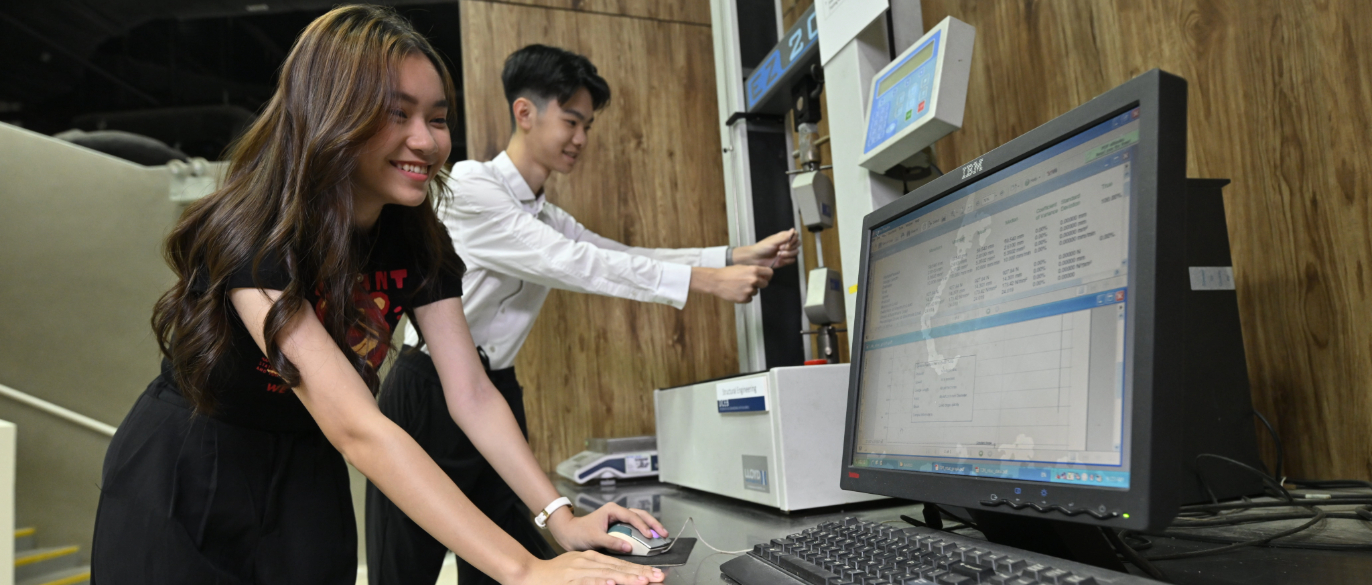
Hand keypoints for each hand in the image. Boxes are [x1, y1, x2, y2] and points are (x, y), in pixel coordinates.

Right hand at [518, 550, 664, 584]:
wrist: (529, 573)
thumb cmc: (555, 575)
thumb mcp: (579, 569)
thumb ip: (599, 573)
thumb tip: (617, 579)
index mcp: (592, 558)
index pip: (620, 564)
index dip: (639, 569)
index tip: (656, 574)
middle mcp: (587, 562)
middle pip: (618, 568)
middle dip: (640, 573)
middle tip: (658, 577)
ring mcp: (578, 570)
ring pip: (607, 574)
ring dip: (626, 578)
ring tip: (642, 581)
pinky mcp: (569, 580)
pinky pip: (587, 581)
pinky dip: (600, 582)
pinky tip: (612, 583)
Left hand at [545, 503, 669, 552]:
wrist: (570, 533)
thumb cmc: (580, 533)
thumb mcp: (595, 538)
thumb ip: (612, 542)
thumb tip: (628, 547)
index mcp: (612, 510)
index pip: (632, 517)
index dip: (642, 526)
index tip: (650, 536)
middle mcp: (617, 511)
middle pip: (640, 515)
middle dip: (653, 523)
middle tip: (664, 533)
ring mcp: (619, 518)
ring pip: (640, 519)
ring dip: (651, 526)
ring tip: (661, 534)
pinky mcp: (619, 525)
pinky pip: (635, 526)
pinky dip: (644, 531)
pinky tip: (651, 538)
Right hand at [690, 265, 773, 302]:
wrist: (716, 281)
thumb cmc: (728, 273)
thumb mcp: (742, 267)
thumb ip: (754, 271)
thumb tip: (763, 275)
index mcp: (754, 270)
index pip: (770, 273)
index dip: (767, 276)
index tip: (765, 277)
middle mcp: (753, 280)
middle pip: (765, 284)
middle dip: (759, 284)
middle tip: (750, 283)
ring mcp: (749, 290)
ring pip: (756, 292)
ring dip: (750, 290)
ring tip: (740, 287)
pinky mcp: (744, 298)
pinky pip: (749, 299)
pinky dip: (745, 297)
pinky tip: (737, 292)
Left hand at [733, 229, 799, 267]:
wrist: (756, 259)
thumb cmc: (762, 247)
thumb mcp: (773, 241)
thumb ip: (784, 237)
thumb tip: (793, 230)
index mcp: (784, 237)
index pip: (796, 235)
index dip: (794, 238)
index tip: (788, 241)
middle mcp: (786, 244)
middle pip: (798, 244)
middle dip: (790, 247)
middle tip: (780, 248)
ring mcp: (786, 252)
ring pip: (796, 252)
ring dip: (788, 254)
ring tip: (778, 254)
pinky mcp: (785, 260)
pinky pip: (793, 260)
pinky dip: (787, 260)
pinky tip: (780, 260)